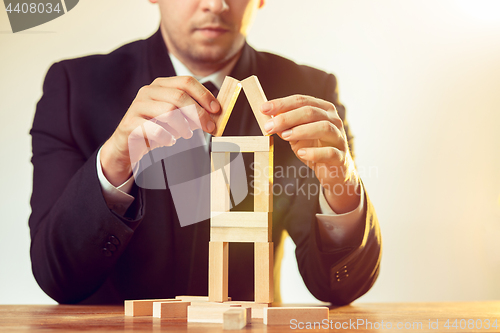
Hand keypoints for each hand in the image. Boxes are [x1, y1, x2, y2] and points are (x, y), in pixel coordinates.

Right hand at [100, 76, 219, 186]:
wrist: (128, 145)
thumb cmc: (156, 129)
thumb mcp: (176, 118)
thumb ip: (192, 113)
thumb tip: (215, 115)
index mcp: (161, 85)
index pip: (186, 82)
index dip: (204, 95)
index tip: (216, 109)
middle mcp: (148, 92)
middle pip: (179, 97)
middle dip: (198, 113)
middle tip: (209, 127)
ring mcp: (137, 106)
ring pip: (169, 111)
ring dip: (183, 126)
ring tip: (186, 134)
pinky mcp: (130, 124)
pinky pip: (155, 129)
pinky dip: (167, 137)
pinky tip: (170, 141)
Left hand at [261, 95, 359, 213]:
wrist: (332, 170)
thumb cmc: (314, 148)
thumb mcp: (297, 135)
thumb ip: (285, 126)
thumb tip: (269, 119)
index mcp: (323, 110)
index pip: (301, 101)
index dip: (281, 104)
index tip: (263, 108)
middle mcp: (333, 120)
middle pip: (311, 112)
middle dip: (287, 118)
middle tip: (269, 126)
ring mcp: (339, 138)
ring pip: (323, 127)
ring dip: (301, 130)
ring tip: (284, 136)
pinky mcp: (340, 157)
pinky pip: (329, 152)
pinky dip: (314, 152)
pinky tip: (302, 153)